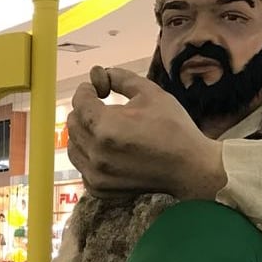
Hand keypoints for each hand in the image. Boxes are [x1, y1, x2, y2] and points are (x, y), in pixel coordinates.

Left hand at [66, 67, 226, 199]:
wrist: (188, 168)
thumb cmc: (173, 128)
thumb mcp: (151, 93)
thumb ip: (121, 78)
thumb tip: (101, 73)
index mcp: (105, 126)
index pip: (79, 101)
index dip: (86, 90)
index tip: (96, 87)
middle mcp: (95, 152)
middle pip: (72, 123)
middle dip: (84, 110)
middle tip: (101, 106)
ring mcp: (95, 174)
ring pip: (73, 146)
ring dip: (84, 133)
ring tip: (104, 128)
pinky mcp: (99, 188)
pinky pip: (82, 167)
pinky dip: (89, 156)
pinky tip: (107, 150)